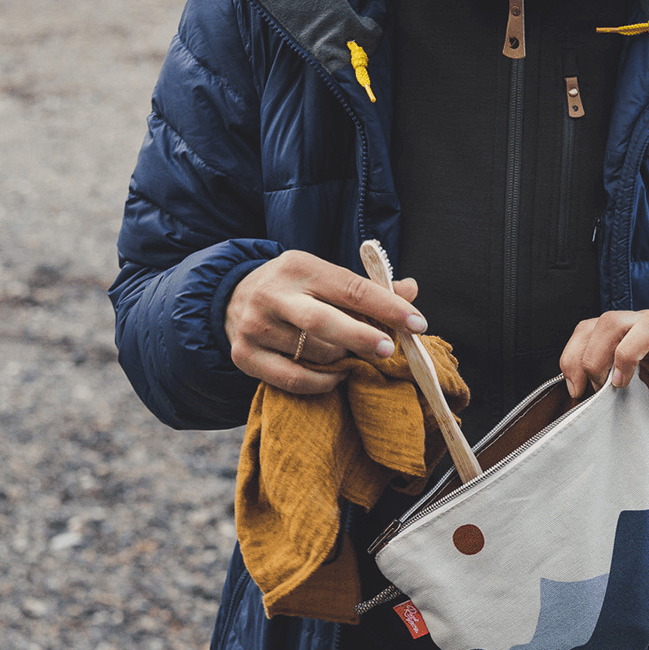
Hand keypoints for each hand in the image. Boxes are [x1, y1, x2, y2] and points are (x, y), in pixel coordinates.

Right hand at [225, 250, 425, 395]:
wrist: (231, 297)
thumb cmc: (295, 289)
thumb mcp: (325, 276)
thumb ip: (367, 287)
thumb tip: (411, 289)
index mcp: (300, 267)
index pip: (351, 288)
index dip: (388, 306)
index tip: (417, 323)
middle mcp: (273, 294)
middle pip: (323, 321)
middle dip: (362, 337)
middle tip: (389, 350)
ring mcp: (255, 326)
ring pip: (314, 353)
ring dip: (342, 359)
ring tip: (351, 354)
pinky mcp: (244, 356)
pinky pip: (294, 379)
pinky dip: (323, 382)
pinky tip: (336, 376)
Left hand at [560, 310, 648, 421]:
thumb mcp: (642, 380)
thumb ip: (614, 378)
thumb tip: (578, 395)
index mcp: (634, 330)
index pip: (592, 326)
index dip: (574, 354)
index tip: (574, 389)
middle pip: (613, 319)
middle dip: (594, 354)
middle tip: (596, 388)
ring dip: (626, 354)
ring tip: (620, 386)